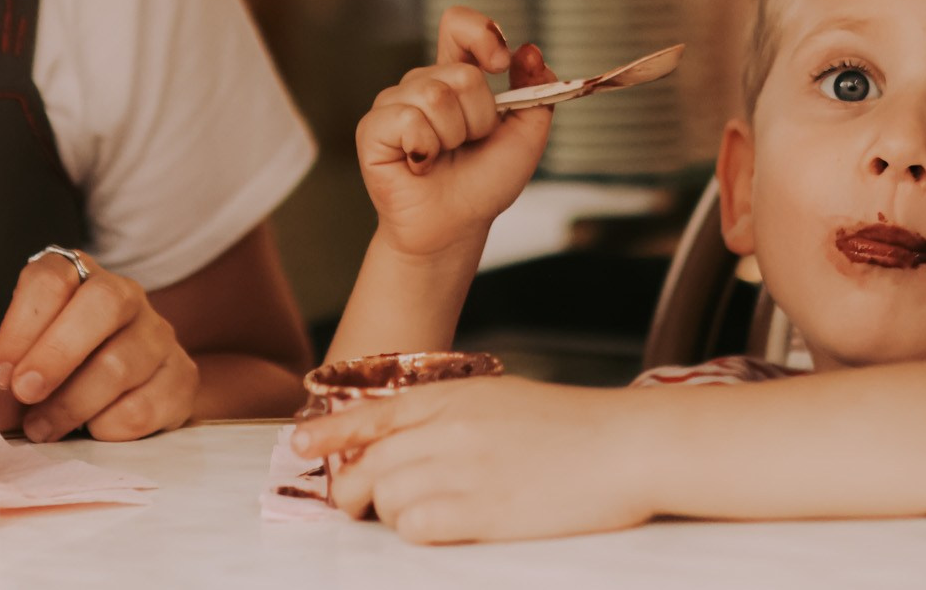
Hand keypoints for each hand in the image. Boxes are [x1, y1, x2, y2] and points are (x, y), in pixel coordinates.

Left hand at [0, 250, 198, 442]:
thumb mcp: (23, 355)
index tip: (1, 373)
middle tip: (25, 395)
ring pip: (122, 362)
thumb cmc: (65, 367)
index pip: (52, 278)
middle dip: (57, 354)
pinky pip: (147, 404)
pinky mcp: (181, 377)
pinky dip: (110, 426)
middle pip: (102, 304)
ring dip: (73, 404)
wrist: (133, 387)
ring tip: (43, 429)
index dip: (22, 325)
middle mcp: (125, 295)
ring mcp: (159, 335)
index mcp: (79, 277)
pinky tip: (92, 430)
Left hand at [291, 376, 649, 542]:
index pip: (372, 412)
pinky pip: (416, 524)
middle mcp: (449, 427)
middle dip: (348, 488)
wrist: (626, 445)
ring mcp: (464, 468)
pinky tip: (439, 526)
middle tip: (352, 506)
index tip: (300, 446)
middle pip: (366, 461)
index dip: (329, 432)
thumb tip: (400, 439)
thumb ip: (449, 415)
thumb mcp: (500, 401)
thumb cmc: (569, 427)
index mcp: (454, 396)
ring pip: (384, 494)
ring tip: (417, 513)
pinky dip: (415, 530)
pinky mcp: (483, 510)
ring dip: (387, 512)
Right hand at [357, 7, 555, 260]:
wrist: (456, 226)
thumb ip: (536, 91)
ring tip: (444, 157)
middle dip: (480, 118)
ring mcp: (394, 104)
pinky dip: (425, 149)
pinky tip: (420, 165)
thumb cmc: (484, 183)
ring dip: (454, 137)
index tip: (501, 63)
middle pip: (462, 75)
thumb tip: (530, 50)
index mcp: (455, 76)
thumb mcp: (526, 135)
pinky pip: (407, 121)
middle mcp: (422, 84)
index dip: (481, 33)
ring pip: (435, 97)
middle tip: (469, 145)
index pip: (459, 25)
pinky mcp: (373, 129)